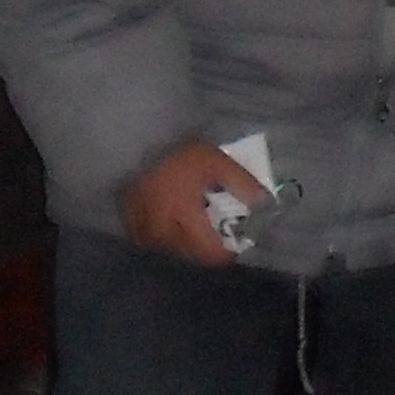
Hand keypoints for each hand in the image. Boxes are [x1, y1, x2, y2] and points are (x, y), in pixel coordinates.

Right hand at [121, 138, 269, 263]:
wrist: (141, 139)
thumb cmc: (181, 152)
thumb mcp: (218, 162)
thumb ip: (243, 184)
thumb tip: (265, 204)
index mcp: (185, 216)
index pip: (209, 252)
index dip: (225, 254)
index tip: (234, 246)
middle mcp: (161, 230)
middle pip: (190, 255)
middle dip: (206, 250)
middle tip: (216, 235)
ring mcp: (141, 229)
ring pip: (169, 251)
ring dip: (185, 246)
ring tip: (195, 230)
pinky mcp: (128, 222)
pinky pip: (149, 242)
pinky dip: (163, 240)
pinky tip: (171, 226)